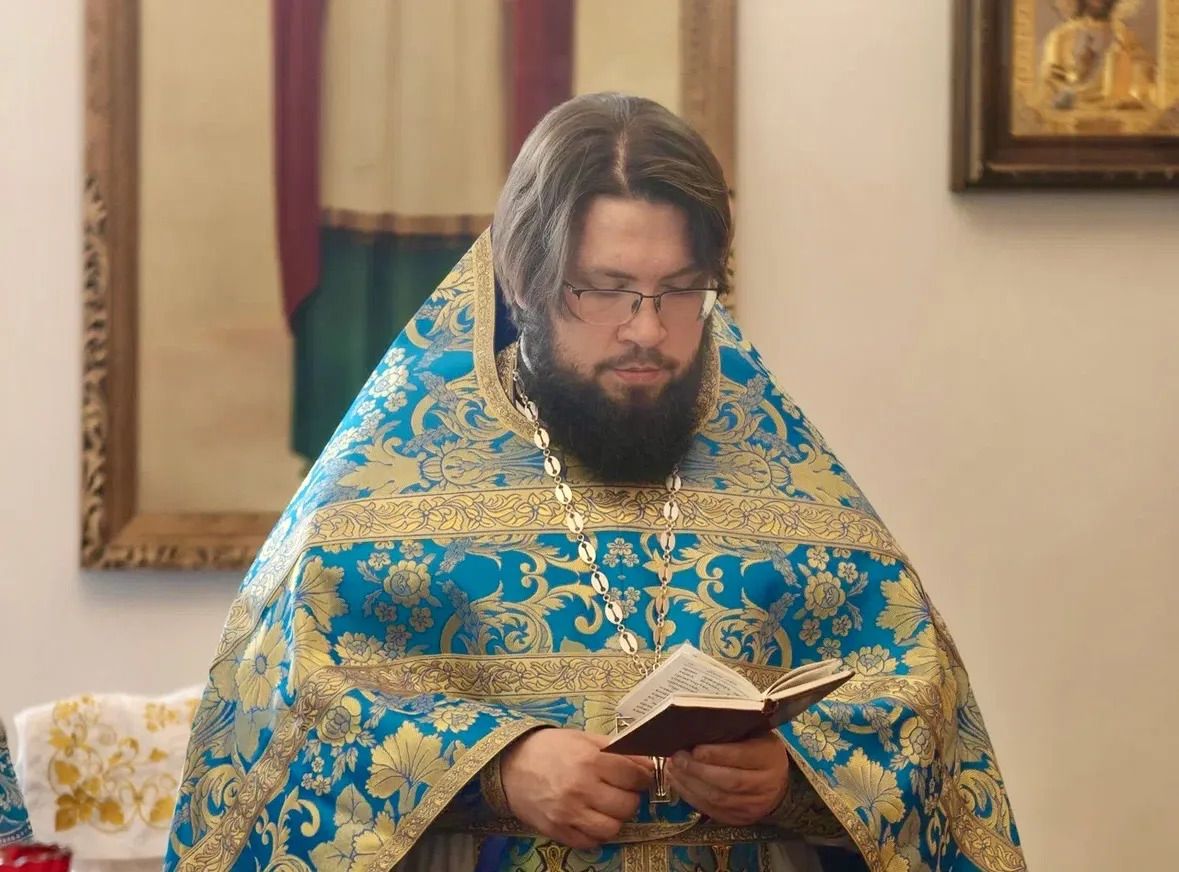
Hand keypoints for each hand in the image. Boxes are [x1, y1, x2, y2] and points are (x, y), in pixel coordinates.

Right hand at [500, 728, 653, 849]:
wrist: (509, 763)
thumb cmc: (550, 747)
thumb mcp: (583, 738)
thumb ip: (616, 749)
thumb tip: (647, 762)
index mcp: (590, 760)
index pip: (635, 776)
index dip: (643, 777)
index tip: (640, 777)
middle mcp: (581, 788)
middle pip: (627, 805)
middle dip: (631, 798)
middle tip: (623, 791)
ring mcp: (568, 812)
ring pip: (612, 829)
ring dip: (615, 819)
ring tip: (607, 808)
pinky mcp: (557, 830)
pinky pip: (589, 842)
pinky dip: (595, 834)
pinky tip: (590, 819)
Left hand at [665, 732, 789, 825]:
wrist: (778, 783)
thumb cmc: (759, 749)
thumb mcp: (754, 733)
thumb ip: (733, 731)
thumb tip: (697, 727)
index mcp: (769, 756)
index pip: (742, 756)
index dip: (716, 754)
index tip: (694, 748)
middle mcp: (765, 784)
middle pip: (728, 781)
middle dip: (697, 769)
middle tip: (677, 757)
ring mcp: (753, 805)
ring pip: (717, 798)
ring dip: (690, 784)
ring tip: (673, 768)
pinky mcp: (739, 819)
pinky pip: (711, 810)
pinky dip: (691, 796)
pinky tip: (678, 782)